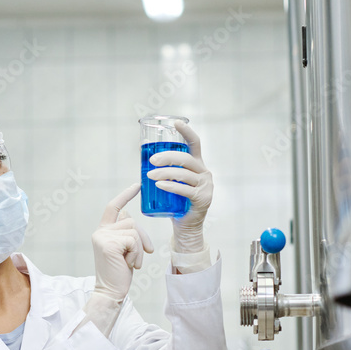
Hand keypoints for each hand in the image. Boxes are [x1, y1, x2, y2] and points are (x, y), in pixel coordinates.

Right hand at [91, 184, 153, 303]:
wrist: (111, 291)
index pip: (114, 207)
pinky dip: (136, 253)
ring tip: (132, 262)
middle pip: (131, 221)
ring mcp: (103, 237)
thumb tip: (128, 214)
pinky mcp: (108, 244)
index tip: (137, 185)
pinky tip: (129, 264)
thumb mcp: (123, 249)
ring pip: (134, 231)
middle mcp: (100, 231)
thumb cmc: (119, 272)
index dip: (125, 195)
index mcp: (103, 231)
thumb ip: (124, 232)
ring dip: (139, 248)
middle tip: (146, 252)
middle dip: (143, 237)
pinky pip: (133, 240)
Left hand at [145, 121, 212, 252]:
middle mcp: (204, 173)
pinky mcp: (202, 199)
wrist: (185, 227)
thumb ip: (163, 168)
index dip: (186, 132)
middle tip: (151, 161)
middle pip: (187, 159)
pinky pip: (185, 190)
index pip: (195, 144)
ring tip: (150, 176)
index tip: (175, 122)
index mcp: (197, 166)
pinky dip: (171, 186)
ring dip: (165, 173)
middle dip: (168, 157)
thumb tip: (144, 150)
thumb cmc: (175, 202)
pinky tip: (160, 185)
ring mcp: (206, 186)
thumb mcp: (170, 182)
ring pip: (184, 174)